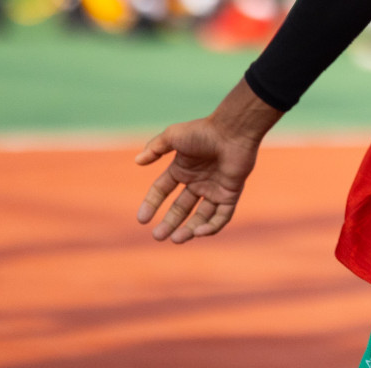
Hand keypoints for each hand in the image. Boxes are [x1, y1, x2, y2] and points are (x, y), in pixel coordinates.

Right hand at [135, 79, 281, 242]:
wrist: (233, 131)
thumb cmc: (204, 132)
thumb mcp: (173, 136)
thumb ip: (155, 147)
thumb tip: (137, 161)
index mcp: (182, 168)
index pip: (162, 190)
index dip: (151, 204)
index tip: (142, 220)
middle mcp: (198, 181)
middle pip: (180, 208)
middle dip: (169, 223)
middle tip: (158, 236)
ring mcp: (215, 189)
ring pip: (200, 216)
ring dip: (188, 230)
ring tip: (176, 239)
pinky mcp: (231, 194)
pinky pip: (221, 216)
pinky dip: (211, 227)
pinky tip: (198, 232)